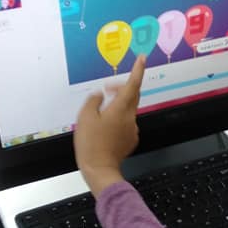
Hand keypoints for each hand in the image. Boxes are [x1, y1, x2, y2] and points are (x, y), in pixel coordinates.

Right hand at [74, 54, 145, 195]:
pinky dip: (117, 119)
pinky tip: (104, 128)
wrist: (99, 169)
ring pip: (127, 110)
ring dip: (117, 106)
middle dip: (121, 88)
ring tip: (100, 113)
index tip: (142, 59)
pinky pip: (126, 123)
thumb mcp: (85, 117)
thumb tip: (100, 94)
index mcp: (120, 109)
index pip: (132, 84)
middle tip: (107, 88)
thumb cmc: (91, 144)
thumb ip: (93, 100)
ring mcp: (132, 129)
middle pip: (131, 96)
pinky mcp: (130, 139)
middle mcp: (130, 118)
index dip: (138, 70)